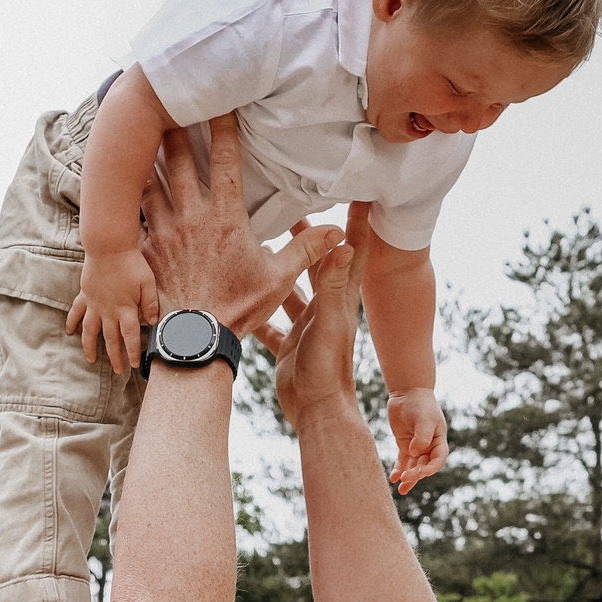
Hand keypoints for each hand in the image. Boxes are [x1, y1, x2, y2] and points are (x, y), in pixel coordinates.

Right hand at [66, 247, 159, 372]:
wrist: (108, 247)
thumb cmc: (130, 263)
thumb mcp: (148, 283)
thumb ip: (151, 304)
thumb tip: (153, 322)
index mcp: (125, 309)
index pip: (129, 336)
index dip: (131, 352)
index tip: (133, 364)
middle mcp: (108, 311)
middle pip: (111, 339)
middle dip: (115, 356)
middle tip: (118, 370)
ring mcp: (94, 304)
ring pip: (90, 331)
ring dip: (90, 347)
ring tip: (91, 359)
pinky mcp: (85, 295)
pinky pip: (76, 312)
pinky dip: (72, 322)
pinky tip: (69, 331)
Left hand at [139, 118, 343, 336]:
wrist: (194, 341)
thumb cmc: (237, 310)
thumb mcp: (278, 280)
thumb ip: (306, 250)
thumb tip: (339, 233)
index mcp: (225, 218)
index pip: (223, 159)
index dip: (222, 125)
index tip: (220, 100)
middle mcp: (191, 217)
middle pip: (178, 159)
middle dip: (174, 126)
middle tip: (168, 101)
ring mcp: (164, 232)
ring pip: (150, 180)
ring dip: (147, 154)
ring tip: (143, 131)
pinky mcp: (146, 250)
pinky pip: (133, 213)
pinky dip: (128, 193)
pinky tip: (122, 179)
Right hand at [251, 202, 369, 428]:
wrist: (317, 411)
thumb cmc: (327, 369)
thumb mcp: (328, 322)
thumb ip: (333, 286)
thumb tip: (343, 245)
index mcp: (339, 297)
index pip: (351, 250)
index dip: (356, 222)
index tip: (359, 190)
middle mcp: (325, 307)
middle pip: (318, 262)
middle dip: (311, 235)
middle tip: (297, 205)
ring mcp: (306, 325)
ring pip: (292, 287)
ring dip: (283, 264)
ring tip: (267, 238)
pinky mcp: (288, 344)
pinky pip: (271, 320)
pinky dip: (259, 305)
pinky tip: (243, 289)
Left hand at [388, 388, 448, 491]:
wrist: (407, 393)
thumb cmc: (420, 405)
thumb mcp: (424, 419)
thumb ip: (421, 436)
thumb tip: (415, 453)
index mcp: (439, 441)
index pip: (438, 460)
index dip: (431, 469)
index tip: (421, 473)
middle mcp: (429, 447)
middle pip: (424, 466)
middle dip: (416, 474)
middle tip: (406, 478)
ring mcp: (416, 447)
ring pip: (413, 467)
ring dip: (408, 478)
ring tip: (401, 489)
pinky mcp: (404, 445)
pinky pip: (402, 461)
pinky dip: (398, 469)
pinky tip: (393, 478)